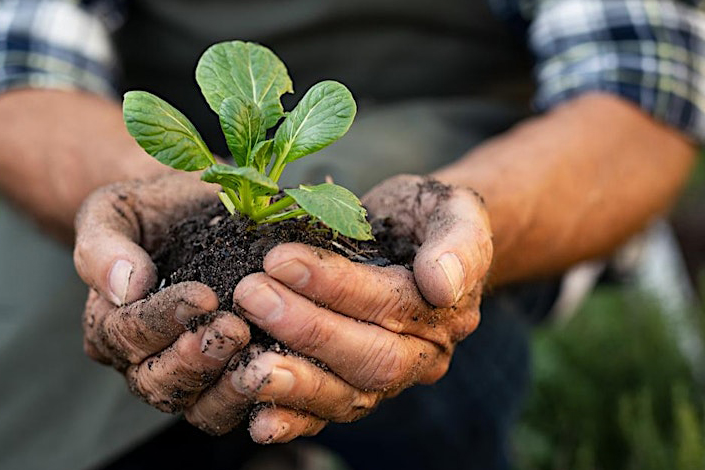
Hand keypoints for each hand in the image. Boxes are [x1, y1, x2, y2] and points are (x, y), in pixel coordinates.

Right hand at [73, 173, 250, 412]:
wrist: (194, 210)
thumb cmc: (151, 209)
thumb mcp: (115, 211)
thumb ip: (104, 246)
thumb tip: (125, 286)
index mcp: (108, 323)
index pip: (127, 334)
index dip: (163, 319)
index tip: (202, 296)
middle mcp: (140, 362)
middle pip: (156, 382)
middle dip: (195, 359)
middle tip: (233, 330)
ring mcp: (185, 379)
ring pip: (197, 407)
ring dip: (227, 389)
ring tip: (258, 358)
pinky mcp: (226, 385)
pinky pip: (236, 409)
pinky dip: (258, 400)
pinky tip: (282, 374)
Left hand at [182, 175, 492, 442]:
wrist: (416, 237)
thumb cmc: (427, 216)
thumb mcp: (453, 208)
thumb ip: (459, 241)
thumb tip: (443, 285)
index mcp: (449, 311)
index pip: (391, 304)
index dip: (334, 285)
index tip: (279, 258)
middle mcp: (424, 356)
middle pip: (370, 358)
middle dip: (306, 330)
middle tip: (251, 295)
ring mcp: (389, 380)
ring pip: (348, 395)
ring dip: (295, 382)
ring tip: (246, 363)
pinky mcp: (356, 390)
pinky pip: (328, 415)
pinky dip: (294, 421)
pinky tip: (259, 422)